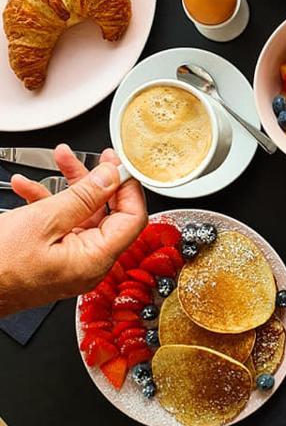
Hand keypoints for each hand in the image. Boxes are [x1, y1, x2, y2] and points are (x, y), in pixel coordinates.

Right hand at [0, 144, 146, 315]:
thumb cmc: (0, 268)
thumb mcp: (44, 221)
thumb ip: (83, 197)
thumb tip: (111, 178)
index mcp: (95, 259)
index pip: (133, 219)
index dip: (129, 188)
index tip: (120, 165)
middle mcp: (89, 263)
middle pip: (108, 213)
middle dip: (97, 180)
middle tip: (96, 157)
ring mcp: (72, 261)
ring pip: (83, 215)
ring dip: (69, 186)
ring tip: (59, 159)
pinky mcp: (55, 257)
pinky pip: (61, 225)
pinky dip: (47, 203)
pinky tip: (28, 187)